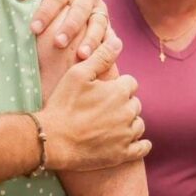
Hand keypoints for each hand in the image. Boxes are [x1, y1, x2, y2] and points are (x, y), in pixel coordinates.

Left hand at [18, 0, 110, 57]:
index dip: (45, 13)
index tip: (34, 29)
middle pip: (80, 11)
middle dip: (69, 27)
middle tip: (58, 43)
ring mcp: (100, 10)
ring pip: (98, 24)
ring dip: (91, 40)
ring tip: (82, 55)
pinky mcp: (108, 24)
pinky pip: (110, 36)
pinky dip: (106, 48)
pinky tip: (97, 61)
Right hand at [39, 38, 149, 170]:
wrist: (53, 140)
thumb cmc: (63, 104)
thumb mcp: (78, 74)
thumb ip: (100, 56)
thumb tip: (117, 40)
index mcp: (119, 91)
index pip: (131, 83)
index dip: (118, 85)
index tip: (105, 90)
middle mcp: (128, 112)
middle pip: (135, 103)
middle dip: (123, 103)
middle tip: (105, 107)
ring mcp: (126, 135)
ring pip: (138, 124)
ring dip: (129, 122)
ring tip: (112, 123)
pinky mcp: (123, 154)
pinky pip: (142, 147)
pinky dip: (140, 144)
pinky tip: (130, 141)